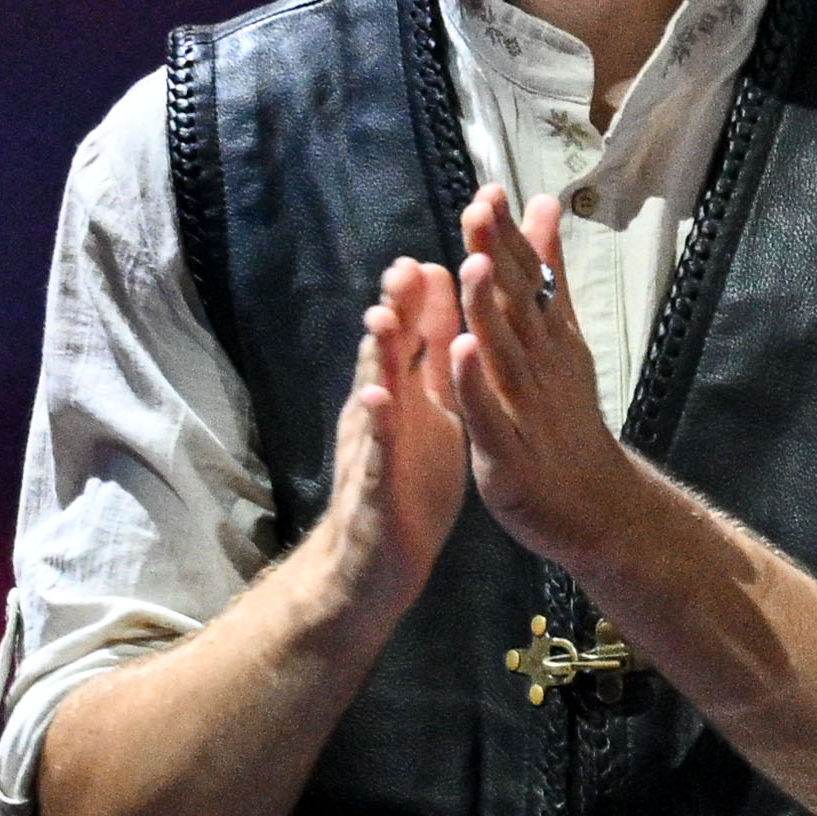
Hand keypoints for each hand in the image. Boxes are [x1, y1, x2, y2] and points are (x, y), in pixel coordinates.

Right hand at [298, 259, 474, 634]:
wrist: (379, 562)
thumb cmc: (410, 483)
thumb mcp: (431, 413)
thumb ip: (433, 360)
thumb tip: (441, 303)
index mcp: (407, 395)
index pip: (413, 338)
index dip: (420, 297)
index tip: (432, 253)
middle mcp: (385, 413)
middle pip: (388, 354)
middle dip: (395, 311)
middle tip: (402, 267)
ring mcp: (376, 447)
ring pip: (375, 394)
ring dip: (378, 357)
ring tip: (384, 319)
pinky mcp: (377, 487)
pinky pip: (377, 452)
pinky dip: (379, 424)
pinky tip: (380, 398)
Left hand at [446, 188, 643, 569]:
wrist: (598, 508)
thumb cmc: (567, 421)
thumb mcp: (561, 339)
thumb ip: (549, 275)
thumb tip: (545, 206)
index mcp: (549, 342)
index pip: (527, 282)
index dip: (507, 238)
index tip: (489, 192)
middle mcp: (542, 369)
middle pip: (518, 308)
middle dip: (498, 258)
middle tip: (481, 210)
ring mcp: (528, 412)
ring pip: (505, 356)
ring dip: (490, 311)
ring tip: (475, 266)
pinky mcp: (510, 457)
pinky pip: (490, 416)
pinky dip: (476, 385)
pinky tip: (461, 352)